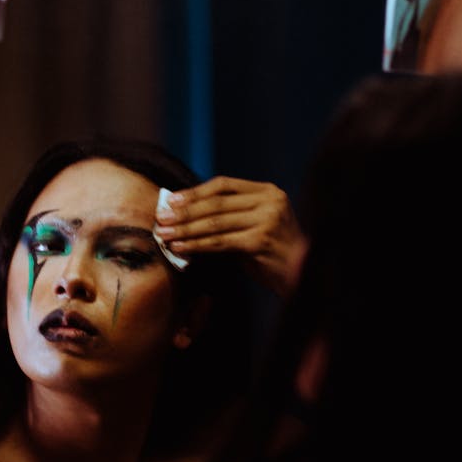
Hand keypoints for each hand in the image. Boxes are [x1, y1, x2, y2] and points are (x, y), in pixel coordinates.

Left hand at [155, 176, 303, 295]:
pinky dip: (197, 245)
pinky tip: (181, 249)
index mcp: (268, 191)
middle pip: (217, 203)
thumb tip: (183, 212)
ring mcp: (268, 219)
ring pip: (216, 223)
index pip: (224, 185)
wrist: (300, 276)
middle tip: (161, 219)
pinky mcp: (261, 240)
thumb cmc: (270, 253)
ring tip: (166, 235)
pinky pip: (221, 241)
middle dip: (185, 212)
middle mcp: (270, 201)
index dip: (195, 192)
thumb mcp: (253, 225)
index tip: (171, 200)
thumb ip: (228, 216)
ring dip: (186, 230)